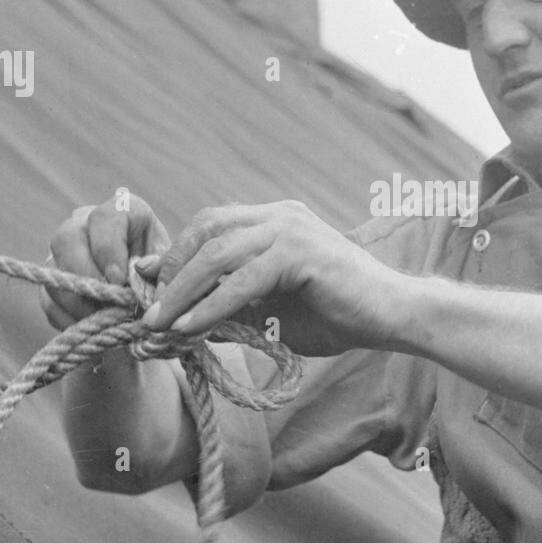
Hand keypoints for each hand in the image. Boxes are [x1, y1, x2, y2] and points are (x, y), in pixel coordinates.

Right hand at [41, 192, 171, 328]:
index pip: (104, 218)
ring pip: (54, 272)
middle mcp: (85, 224)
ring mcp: (64, 253)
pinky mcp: (53, 281)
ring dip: (79, 303)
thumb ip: (162, 266)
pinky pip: (49, 300)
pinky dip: (69, 319)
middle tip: (109, 304)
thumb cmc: (162, 272)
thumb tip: (142, 269)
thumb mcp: (170, 265)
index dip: (108, 249)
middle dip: (87, 277)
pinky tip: (94, 329)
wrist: (148, 291)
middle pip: (67, 239)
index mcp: (121, 211)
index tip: (120, 279)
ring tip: (106, 321)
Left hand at [144, 200, 412, 355]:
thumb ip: (232, 303)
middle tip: (149, 310)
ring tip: (158, 323)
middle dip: (171, 271)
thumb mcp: (272, 309)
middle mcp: (280, 214)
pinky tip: (190, 328)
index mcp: (275, 219)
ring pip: (217, 253)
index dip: (176, 255)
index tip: (149, 290)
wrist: (392, 317)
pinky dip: (210, 306)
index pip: (211, 224)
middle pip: (206, 230)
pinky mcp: (299, 253)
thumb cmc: (338, 315)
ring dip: (182, 291)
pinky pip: (241, 281)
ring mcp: (290, 229)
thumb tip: (180, 317)